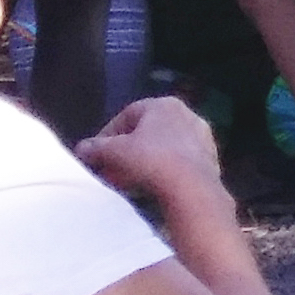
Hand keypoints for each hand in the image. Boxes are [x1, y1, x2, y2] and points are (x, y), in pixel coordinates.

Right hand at [78, 97, 226, 200]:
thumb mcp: (113, 152)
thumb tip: (82, 149)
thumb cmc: (150, 159)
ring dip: (142, 165)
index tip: (96, 154)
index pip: (127, 115)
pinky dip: (162, 174)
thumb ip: (95, 148)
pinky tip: (149, 189)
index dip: (107, 136)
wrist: (192, 188)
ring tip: (126, 183)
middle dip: (125, 153)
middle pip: (146, 134)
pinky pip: (179, 165)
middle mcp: (188, 116)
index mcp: (165, 105)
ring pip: (163, 150)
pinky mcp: (212, 162)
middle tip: (109, 171)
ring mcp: (203, 139)